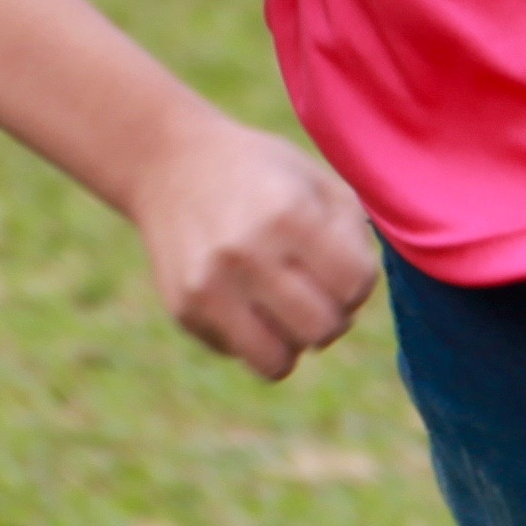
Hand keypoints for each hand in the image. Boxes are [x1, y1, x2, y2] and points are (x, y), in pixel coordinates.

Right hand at [123, 113, 380, 378]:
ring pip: (279, 361)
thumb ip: (351, 234)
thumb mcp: (313, 179)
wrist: (168, 164)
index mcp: (287, 213)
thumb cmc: (258, 173)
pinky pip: (242, 354)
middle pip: (322, 329)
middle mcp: (246, 252)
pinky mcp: (185, 309)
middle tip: (315, 293)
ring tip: (285, 310)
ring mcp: (210, 286)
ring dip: (293, 340)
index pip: (354, 284)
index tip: (338, 264)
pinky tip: (245, 302)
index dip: (357, 280)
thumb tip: (353, 298)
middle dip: (331, 317)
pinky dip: (255, 339)